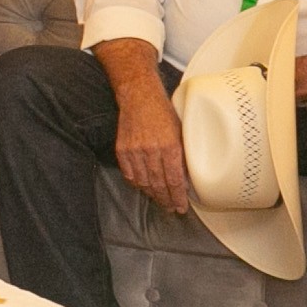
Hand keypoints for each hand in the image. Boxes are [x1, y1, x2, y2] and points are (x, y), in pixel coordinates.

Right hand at [113, 76, 192, 213]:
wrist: (139, 97)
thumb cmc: (162, 112)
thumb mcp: (180, 132)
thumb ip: (181, 155)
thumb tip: (184, 176)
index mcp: (170, 146)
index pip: (174, 180)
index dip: (177, 197)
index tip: (181, 207)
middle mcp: (151, 151)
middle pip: (158, 184)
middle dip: (166, 199)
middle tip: (171, 208)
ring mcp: (134, 151)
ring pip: (143, 182)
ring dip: (152, 194)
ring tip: (159, 200)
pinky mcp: (122, 150)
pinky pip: (129, 174)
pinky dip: (136, 183)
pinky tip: (143, 187)